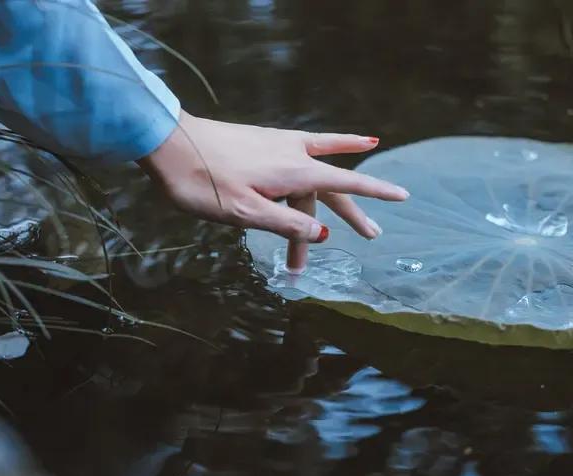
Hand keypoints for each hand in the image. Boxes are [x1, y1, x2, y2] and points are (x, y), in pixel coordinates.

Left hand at [137, 110, 408, 241]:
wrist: (168, 142)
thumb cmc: (203, 182)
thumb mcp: (245, 213)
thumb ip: (286, 224)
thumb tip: (323, 235)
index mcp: (293, 172)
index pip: (346, 184)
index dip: (376, 192)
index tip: (403, 197)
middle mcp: (293, 155)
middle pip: (330, 189)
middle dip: (351, 214)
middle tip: (372, 236)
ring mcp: (279, 146)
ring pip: (310, 181)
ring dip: (320, 210)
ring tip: (334, 237)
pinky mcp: (264, 143)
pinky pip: (301, 155)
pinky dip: (322, 157)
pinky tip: (333, 150)